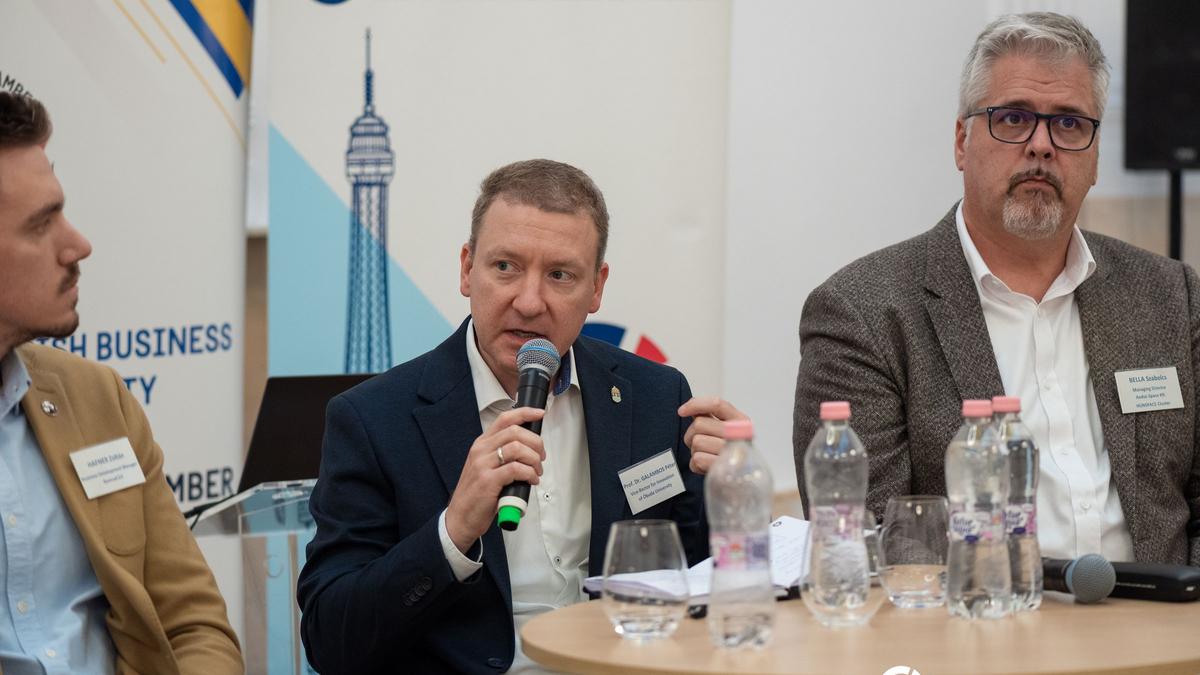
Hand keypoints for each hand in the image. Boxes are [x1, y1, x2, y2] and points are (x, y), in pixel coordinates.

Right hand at [445, 407, 545, 551]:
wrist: (460, 517)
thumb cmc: (477, 494)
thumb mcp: (486, 467)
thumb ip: (502, 455)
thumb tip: (529, 448)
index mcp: (481, 444)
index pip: (504, 419)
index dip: (525, 413)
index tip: (540, 413)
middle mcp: (481, 450)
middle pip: (515, 431)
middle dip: (536, 443)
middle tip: (541, 457)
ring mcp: (483, 465)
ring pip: (517, 448)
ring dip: (534, 459)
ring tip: (536, 472)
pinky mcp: (488, 481)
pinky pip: (516, 469)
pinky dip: (530, 474)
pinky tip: (531, 480)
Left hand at [678, 396, 747, 474]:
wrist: (741, 483)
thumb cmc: (729, 455)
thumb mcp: (725, 432)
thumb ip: (710, 417)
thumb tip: (689, 408)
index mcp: (741, 422)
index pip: (716, 404)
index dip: (695, 405)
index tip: (681, 411)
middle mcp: (739, 435)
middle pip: (699, 424)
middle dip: (692, 435)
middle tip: (700, 445)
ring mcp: (732, 453)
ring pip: (696, 441)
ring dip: (695, 451)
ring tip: (707, 456)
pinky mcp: (723, 469)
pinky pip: (697, 459)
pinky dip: (697, 465)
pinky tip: (707, 467)